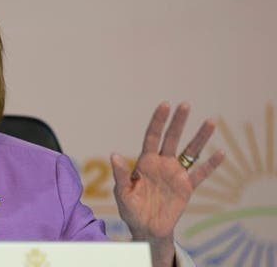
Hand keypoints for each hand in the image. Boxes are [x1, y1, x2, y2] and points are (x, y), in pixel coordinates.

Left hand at [110, 102, 224, 266]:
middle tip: (185, 104)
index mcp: (145, 162)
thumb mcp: (123, 192)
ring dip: (200, 138)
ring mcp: (175, 174)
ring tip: (210, 121)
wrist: (146, 229)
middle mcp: (162, 164)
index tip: (165, 105)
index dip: (158, 121)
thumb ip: (121, 174)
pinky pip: (200, 174)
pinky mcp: (186, 188)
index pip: (152, 136)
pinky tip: (221, 153)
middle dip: (178, 122)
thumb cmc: (131, 210)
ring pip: (190, 152)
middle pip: (171, 138)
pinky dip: (211, 165)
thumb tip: (113, 155)